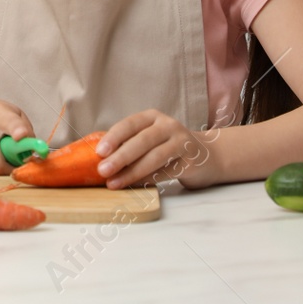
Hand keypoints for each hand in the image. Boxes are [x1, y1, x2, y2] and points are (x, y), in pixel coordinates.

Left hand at [95, 109, 214, 188]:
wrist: (206, 156)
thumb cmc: (166, 147)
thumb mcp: (149, 137)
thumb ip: (128, 143)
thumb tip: (96, 158)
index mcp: (152, 117)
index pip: (130, 124)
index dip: (114, 137)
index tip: (99, 151)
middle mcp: (169, 125)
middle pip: (142, 141)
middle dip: (121, 157)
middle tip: (103, 170)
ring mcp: (182, 142)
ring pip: (155, 157)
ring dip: (132, 172)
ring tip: (114, 183)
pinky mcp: (191, 161)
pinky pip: (166, 172)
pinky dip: (148, 180)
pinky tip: (135, 187)